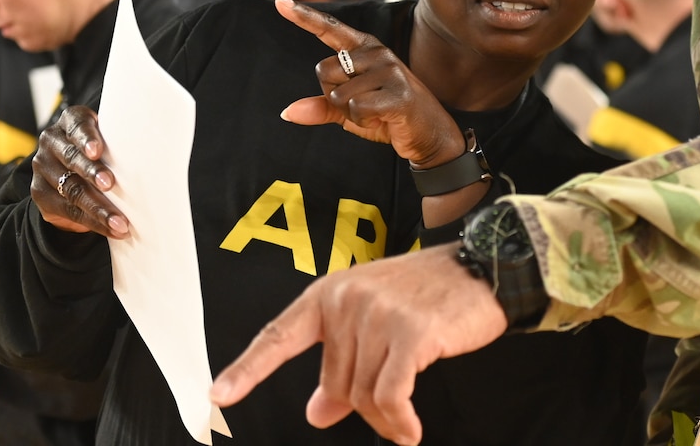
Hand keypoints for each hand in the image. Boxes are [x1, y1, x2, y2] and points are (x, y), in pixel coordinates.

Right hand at [29, 105, 128, 237]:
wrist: (69, 175)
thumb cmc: (101, 153)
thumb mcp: (108, 141)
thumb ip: (119, 143)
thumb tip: (156, 158)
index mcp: (70, 122)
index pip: (77, 126)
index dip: (87, 138)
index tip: (98, 151)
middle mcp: (51, 141)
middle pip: (72, 158)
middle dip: (92, 172)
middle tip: (110, 184)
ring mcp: (43, 167)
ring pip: (71, 189)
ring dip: (98, 207)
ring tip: (120, 221)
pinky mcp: (40, 192)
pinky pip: (68, 210)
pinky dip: (93, 222)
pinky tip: (111, 228)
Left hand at [210, 245, 507, 444]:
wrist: (482, 270)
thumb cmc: (428, 296)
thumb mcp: (377, 323)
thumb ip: (341, 365)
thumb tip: (318, 413)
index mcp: (330, 293)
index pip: (279, 335)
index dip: (247, 368)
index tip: (218, 394)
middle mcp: (348, 299)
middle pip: (335, 382)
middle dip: (360, 404)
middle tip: (391, 407)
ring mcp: (379, 314)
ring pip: (363, 394)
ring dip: (385, 416)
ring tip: (404, 418)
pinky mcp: (412, 333)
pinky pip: (391, 396)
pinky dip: (399, 421)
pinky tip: (410, 431)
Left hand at [274, 0, 465, 169]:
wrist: (428, 135)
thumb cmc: (387, 117)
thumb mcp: (349, 111)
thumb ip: (321, 107)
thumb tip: (286, 112)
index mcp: (364, 49)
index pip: (329, 30)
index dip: (303, 16)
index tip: (278, 0)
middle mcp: (376, 52)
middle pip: (323, 72)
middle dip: (334, 97)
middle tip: (364, 105)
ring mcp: (389, 71)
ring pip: (337, 95)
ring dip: (349, 113)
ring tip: (376, 111)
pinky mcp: (397, 93)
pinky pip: (354, 108)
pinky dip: (363, 121)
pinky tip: (384, 118)